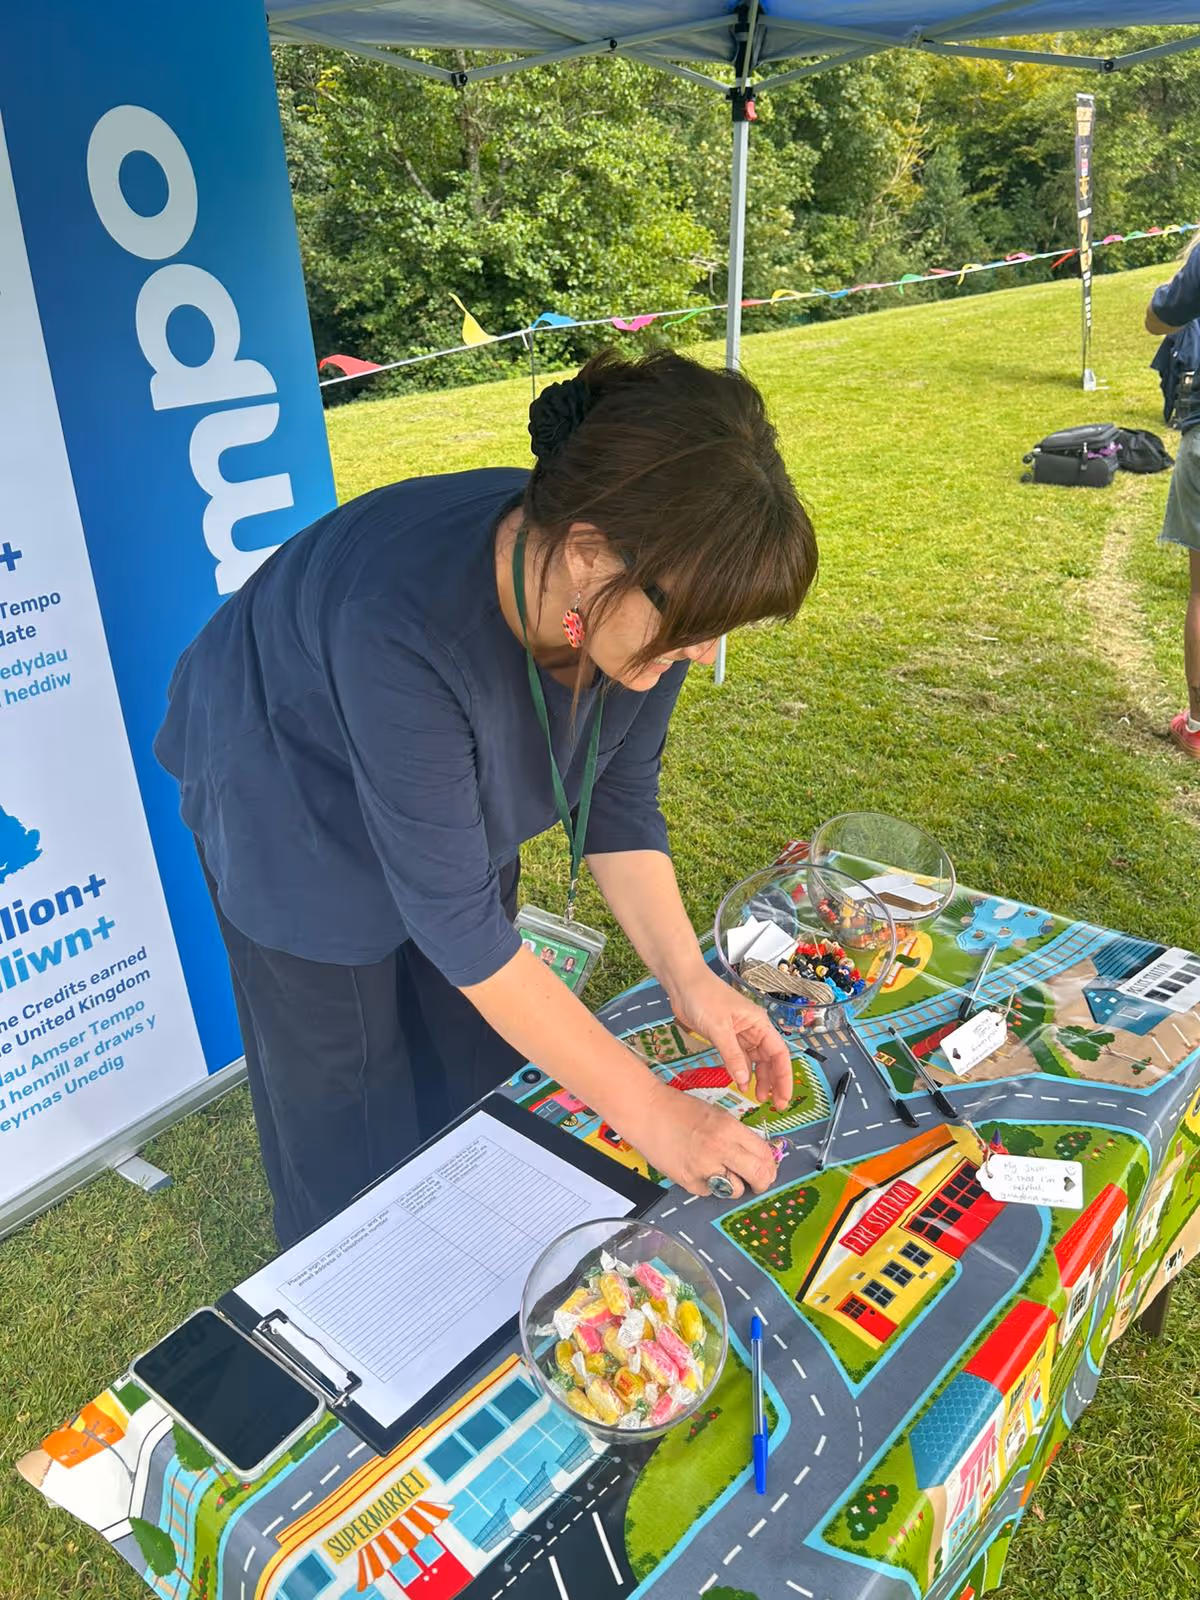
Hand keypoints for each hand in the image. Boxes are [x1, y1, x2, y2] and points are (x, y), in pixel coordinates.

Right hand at [621, 1084, 777, 1199]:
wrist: (646, 1112)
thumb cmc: (681, 1110)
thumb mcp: (718, 1115)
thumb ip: (738, 1135)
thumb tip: (760, 1156)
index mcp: (730, 1128)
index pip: (765, 1154)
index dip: (770, 1165)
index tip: (768, 1169)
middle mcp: (719, 1149)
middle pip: (758, 1176)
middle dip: (763, 1182)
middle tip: (758, 1182)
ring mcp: (703, 1168)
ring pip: (735, 1190)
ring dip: (733, 1184)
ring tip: (720, 1171)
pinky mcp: (688, 1182)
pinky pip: (709, 1192)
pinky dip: (708, 1184)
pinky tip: (697, 1168)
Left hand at [667, 965, 792, 1110]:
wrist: (682, 983)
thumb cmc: (704, 996)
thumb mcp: (719, 1028)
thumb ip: (732, 1055)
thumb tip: (745, 1080)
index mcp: (759, 1023)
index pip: (779, 1053)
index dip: (784, 1076)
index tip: (784, 1097)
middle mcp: (753, 1029)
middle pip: (770, 1059)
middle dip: (773, 1081)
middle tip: (773, 1104)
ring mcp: (739, 1034)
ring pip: (755, 1060)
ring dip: (757, 1078)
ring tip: (756, 1097)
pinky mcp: (725, 1037)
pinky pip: (738, 1057)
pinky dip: (741, 1071)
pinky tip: (740, 1083)